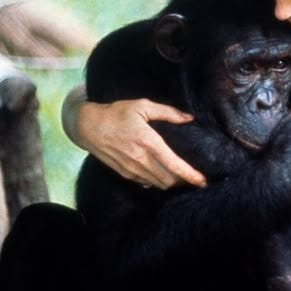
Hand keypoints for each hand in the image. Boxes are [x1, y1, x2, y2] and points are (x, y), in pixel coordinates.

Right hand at [75, 98, 205, 188]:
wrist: (88, 126)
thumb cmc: (117, 113)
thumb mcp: (142, 105)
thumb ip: (168, 112)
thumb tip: (189, 118)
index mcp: (148, 141)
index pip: (174, 164)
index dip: (190, 175)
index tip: (202, 181)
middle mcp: (140, 159)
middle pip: (169, 179)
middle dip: (184, 182)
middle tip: (197, 179)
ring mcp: (132, 169)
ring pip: (159, 184)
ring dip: (172, 184)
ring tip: (184, 179)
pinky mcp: (125, 174)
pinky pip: (147, 183)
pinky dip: (159, 182)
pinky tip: (165, 176)